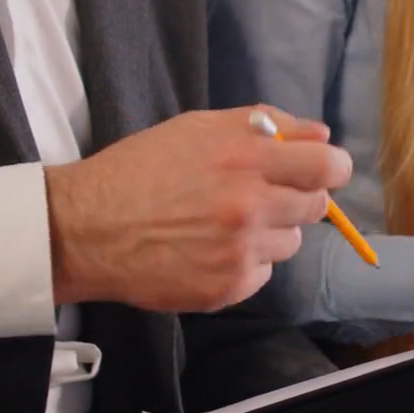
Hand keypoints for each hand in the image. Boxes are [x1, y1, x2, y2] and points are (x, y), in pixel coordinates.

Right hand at [46, 107, 349, 312]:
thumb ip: (265, 124)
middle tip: (258, 197)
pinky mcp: (229, 288)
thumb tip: (321, 134)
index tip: (319, 171)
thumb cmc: (139, 170)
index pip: (329, 167)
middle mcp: (251, 205)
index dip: (329, 168)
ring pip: (290, 242)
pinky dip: (245, 264)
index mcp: (247, 158)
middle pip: (316, 207)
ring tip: (222, 225)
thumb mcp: (198, 128)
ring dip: (269, 233)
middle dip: (296, 199)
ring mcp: (242, 251)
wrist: (85, 229)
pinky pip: (263, 273)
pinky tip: (207, 251)